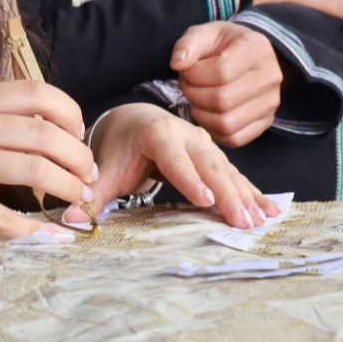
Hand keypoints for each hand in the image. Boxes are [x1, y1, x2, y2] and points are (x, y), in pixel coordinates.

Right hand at [0, 81, 94, 238]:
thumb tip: (36, 129)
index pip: (37, 92)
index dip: (70, 113)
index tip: (79, 135)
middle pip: (44, 131)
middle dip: (78, 155)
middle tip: (89, 175)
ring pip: (33, 168)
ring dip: (66, 186)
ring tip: (78, 200)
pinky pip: (2, 216)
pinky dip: (32, 230)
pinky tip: (47, 237)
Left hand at [65, 104, 279, 229]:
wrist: (135, 120)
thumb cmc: (121, 146)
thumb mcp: (106, 166)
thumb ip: (92, 192)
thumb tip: (70, 216)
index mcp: (157, 133)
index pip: (174, 157)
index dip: (189, 177)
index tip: (206, 199)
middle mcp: (186, 134)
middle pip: (209, 165)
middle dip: (228, 194)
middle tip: (243, 221)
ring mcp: (204, 144)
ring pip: (227, 170)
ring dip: (246, 195)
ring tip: (262, 219)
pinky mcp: (214, 155)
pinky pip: (236, 175)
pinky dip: (253, 192)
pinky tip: (272, 210)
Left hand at [171, 22, 283, 146]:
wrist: (249, 55)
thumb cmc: (224, 44)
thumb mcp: (206, 33)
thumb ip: (189, 44)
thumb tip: (177, 64)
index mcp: (258, 49)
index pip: (222, 71)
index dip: (194, 74)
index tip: (185, 70)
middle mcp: (271, 77)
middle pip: (223, 100)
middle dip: (194, 94)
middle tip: (186, 84)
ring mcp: (271, 103)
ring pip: (227, 123)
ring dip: (200, 113)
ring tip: (195, 97)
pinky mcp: (265, 122)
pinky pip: (234, 138)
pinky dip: (213, 130)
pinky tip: (205, 113)